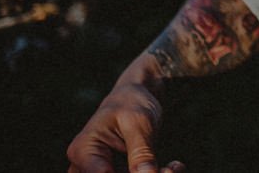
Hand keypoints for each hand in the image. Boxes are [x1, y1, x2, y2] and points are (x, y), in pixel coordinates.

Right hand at [65, 54, 185, 172]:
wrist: (137, 94)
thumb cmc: (132, 102)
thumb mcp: (139, 123)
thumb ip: (141, 152)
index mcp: (84, 151)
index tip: (153, 170)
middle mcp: (86, 166)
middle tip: (169, 170)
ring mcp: (101, 171)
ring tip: (173, 167)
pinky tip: (174, 166)